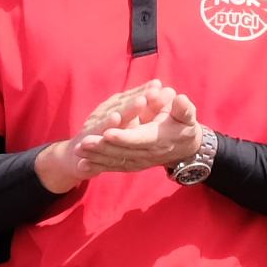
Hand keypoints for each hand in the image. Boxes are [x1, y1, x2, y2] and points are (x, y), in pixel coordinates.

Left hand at [82, 86, 203, 173]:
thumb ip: (184, 109)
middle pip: (121, 151)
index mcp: (158, 139)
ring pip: (114, 160)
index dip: (123, 136)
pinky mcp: (133, 164)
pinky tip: (82, 165)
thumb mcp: (188, 116)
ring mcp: (139, 161)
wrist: (185, 149)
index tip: (107, 132)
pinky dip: (98, 166)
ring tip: (78, 151)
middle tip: (83, 141)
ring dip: (95, 156)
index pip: (138, 139)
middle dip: (101, 147)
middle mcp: (147, 153)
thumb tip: (180, 100)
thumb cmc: (185, 127)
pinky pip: (114, 167)